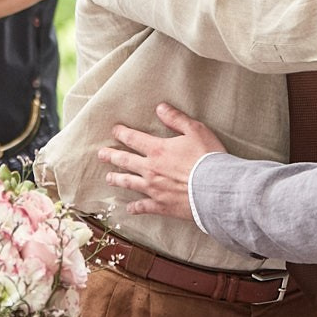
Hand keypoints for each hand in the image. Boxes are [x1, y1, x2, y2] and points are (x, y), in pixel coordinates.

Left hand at [97, 103, 225, 220]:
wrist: (216, 188)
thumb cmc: (208, 158)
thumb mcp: (195, 130)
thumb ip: (176, 119)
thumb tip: (160, 108)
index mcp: (158, 150)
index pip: (134, 139)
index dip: (122, 133)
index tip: (114, 130)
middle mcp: (151, 169)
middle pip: (126, 161)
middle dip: (112, 156)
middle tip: (101, 154)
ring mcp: (154, 189)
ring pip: (129, 183)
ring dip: (117, 179)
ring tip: (109, 177)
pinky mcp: (161, 205)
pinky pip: (144, 207)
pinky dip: (136, 207)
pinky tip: (129, 208)